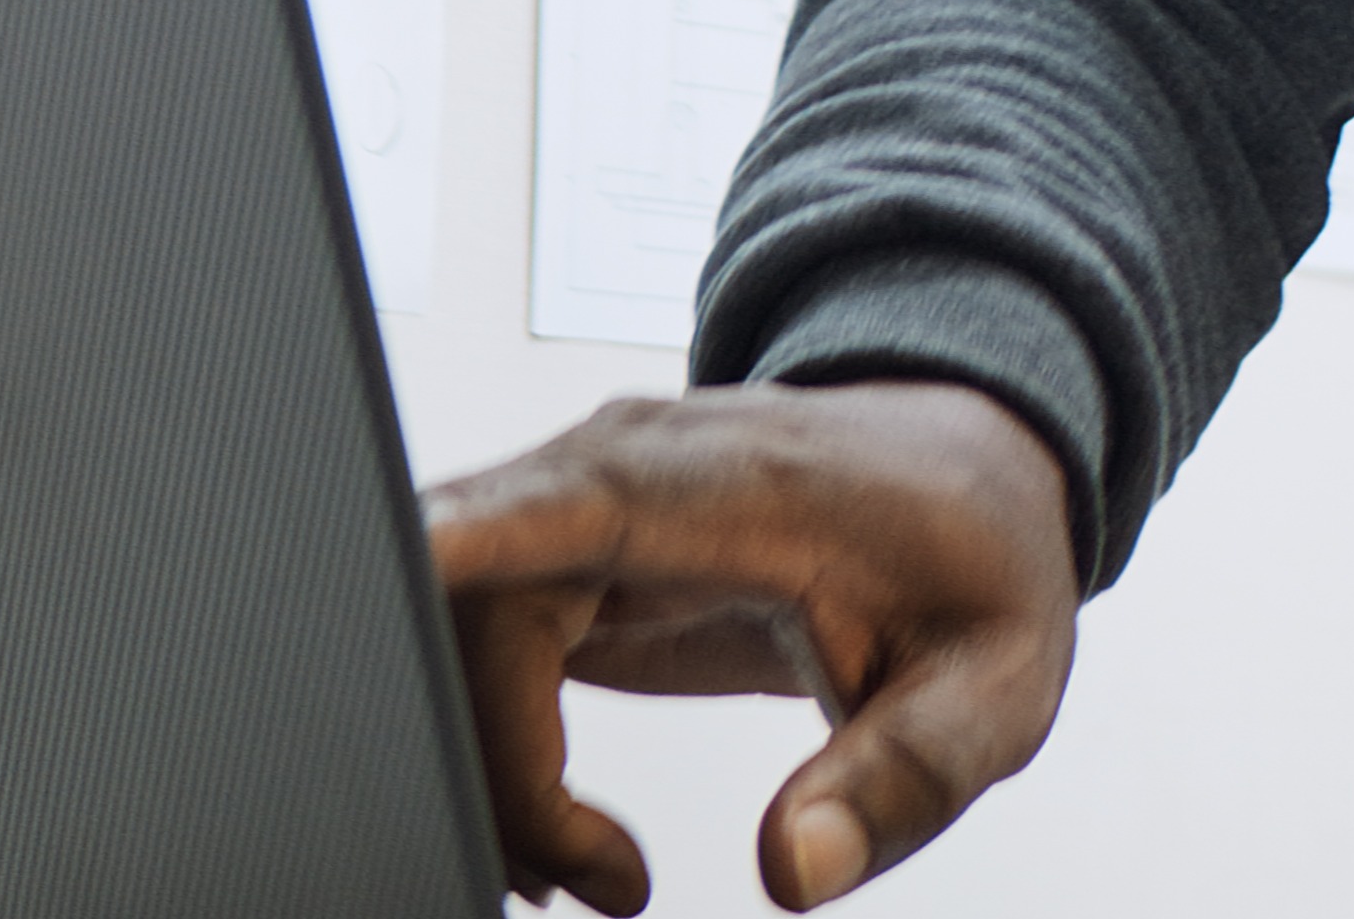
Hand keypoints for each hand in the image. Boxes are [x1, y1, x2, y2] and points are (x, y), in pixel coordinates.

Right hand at [423, 380, 1080, 910]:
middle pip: (461, 607)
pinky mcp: (560, 563)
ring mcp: (575, 513)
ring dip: (487, 770)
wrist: (975, 476)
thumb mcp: (992, 683)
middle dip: (485, 760)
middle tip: (577, 881)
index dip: (440, 562)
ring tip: (592, 872)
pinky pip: (469, 655)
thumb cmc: (976, 553)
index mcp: (718, 483)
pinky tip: (567, 838)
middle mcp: (618, 476)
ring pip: (445, 638)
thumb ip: (903, 777)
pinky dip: (494, 755)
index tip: (361, 628)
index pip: (544, 503)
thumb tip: (797, 867)